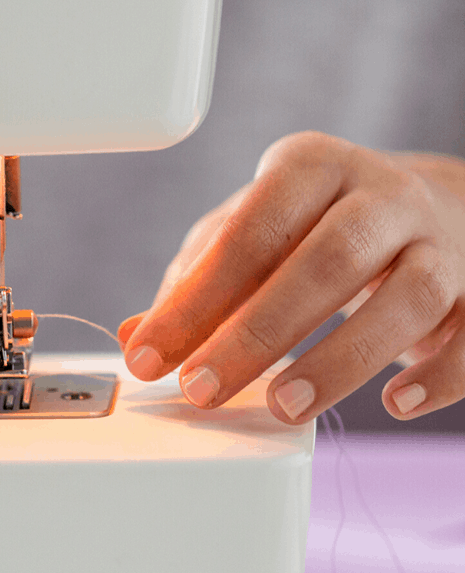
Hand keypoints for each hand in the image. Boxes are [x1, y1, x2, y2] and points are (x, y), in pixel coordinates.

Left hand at [118, 132, 464, 423]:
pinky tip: (394, 402)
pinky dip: (439, 373)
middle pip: (325, 259)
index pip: (247, 233)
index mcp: (311, 167)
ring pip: (406, 297)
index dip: (194, 300)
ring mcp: (440, 240)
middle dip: (256, 331)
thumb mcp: (252, 233)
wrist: (433, 209)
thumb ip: (195, 280)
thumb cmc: (318, 227)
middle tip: (202, 389)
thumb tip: (138, 335)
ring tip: (282, 405)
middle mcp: (381, 194)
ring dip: (339, 358)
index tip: (148, 357)